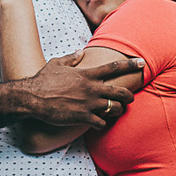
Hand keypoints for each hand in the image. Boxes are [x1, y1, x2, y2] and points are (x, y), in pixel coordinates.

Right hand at [19, 50, 141, 131]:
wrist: (33, 98)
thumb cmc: (43, 80)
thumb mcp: (57, 64)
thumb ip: (71, 58)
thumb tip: (80, 52)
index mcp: (87, 74)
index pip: (114, 68)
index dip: (130, 64)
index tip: (142, 62)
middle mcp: (92, 89)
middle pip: (121, 92)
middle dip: (129, 96)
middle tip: (129, 97)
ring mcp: (89, 104)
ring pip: (115, 109)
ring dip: (117, 111)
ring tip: (114, 111)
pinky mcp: (83, 117)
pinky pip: (102, 123)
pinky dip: (102, 123)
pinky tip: (98, 122)